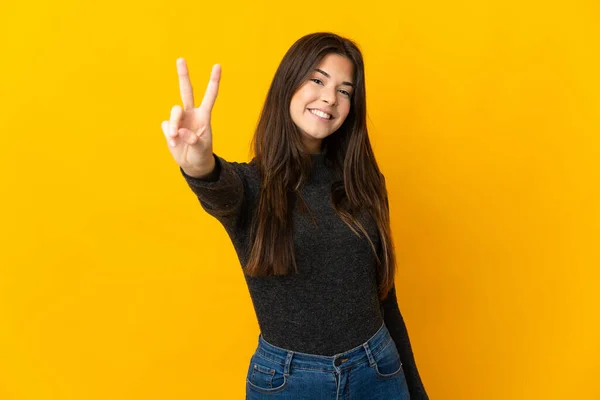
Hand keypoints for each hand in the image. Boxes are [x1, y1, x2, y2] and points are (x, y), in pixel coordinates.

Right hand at [161, 58, 220, 173]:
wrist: (193, 164)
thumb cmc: (201, 154)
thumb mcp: (201, 148)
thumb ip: (192, 139)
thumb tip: (180, 131)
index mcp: (204, 116)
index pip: (210, 96)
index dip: (213, 81)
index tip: (217, 65)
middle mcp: (191, 114)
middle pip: (186, 91)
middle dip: (183, 75)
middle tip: (181, 59)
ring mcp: (179, 119)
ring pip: (174, 111)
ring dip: (174, 125)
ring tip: (175, 139)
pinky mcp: (169, 127)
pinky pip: (166, 126)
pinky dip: (169, 134)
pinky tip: (174, 142)